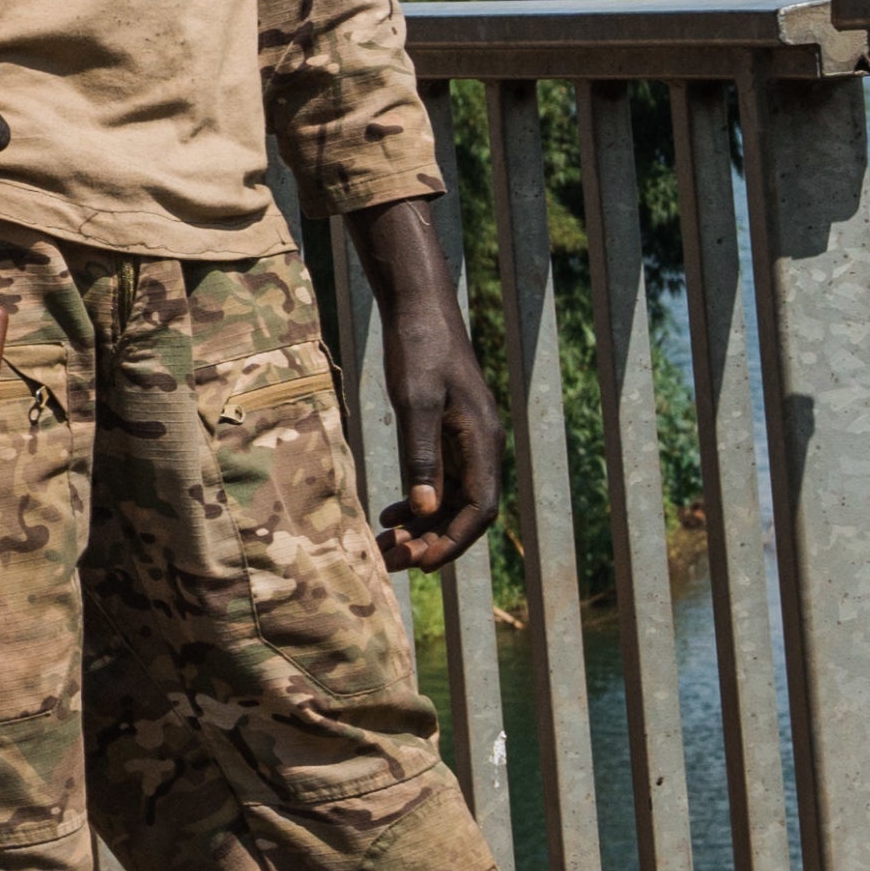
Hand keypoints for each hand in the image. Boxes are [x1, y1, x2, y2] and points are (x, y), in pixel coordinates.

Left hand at [345, 197, 499, 573]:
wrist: (420, 308)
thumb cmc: (419, 349)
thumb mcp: (415, 401)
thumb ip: (421, 454)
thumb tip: (425, 509)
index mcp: (482, 441)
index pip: (479, 508)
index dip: (452, 540)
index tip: (421, 562)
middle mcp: (481, 446)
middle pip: (465, 512)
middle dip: (432, 541)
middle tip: (391, 562)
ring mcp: (466, 441)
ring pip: (450, 500)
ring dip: (422, 527)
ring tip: (386, 547)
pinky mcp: (448, 433)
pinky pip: (440, 480)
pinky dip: (418, 503)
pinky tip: (391, 515)